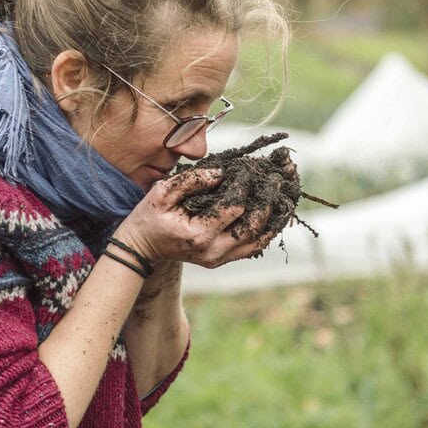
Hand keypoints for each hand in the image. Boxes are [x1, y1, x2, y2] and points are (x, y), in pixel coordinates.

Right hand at [113, 169, 275, 268]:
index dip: (245, 185)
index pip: (235, 207)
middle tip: (277, 177)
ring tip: (285, 192)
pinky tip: (276, 210)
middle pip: (255, 226)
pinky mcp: (224, 259)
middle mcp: (214, 251)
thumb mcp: (161, 193)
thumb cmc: (150, 217)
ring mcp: (221, 258)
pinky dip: (268, 228)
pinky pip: (254, 245)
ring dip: (275, 215)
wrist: (142, 248)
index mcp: (198, 234)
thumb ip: (190, 180)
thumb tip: (221, 172)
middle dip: (269, 198)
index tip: (248, 167)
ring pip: (260, 239)